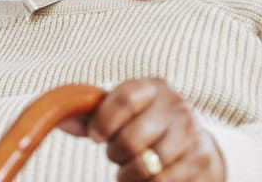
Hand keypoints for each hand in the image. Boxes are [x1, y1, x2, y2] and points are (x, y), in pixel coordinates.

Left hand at [60, 78, 224, 181]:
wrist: (196, 146)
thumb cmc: (149, 127)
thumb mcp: (123, 114)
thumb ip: (92, 115)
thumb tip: (60, 119)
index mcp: (153, 87)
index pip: (123, 99)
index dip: (102, 122)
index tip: (96, 137)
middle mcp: (176, 106)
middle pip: (130, 138)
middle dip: (116, 154)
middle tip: (117, 155)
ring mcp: (191, 133)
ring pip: (146, 165)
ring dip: (130, 173)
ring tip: (131, 168)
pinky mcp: (201, 160)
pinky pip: (161, 181)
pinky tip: (148, 178)